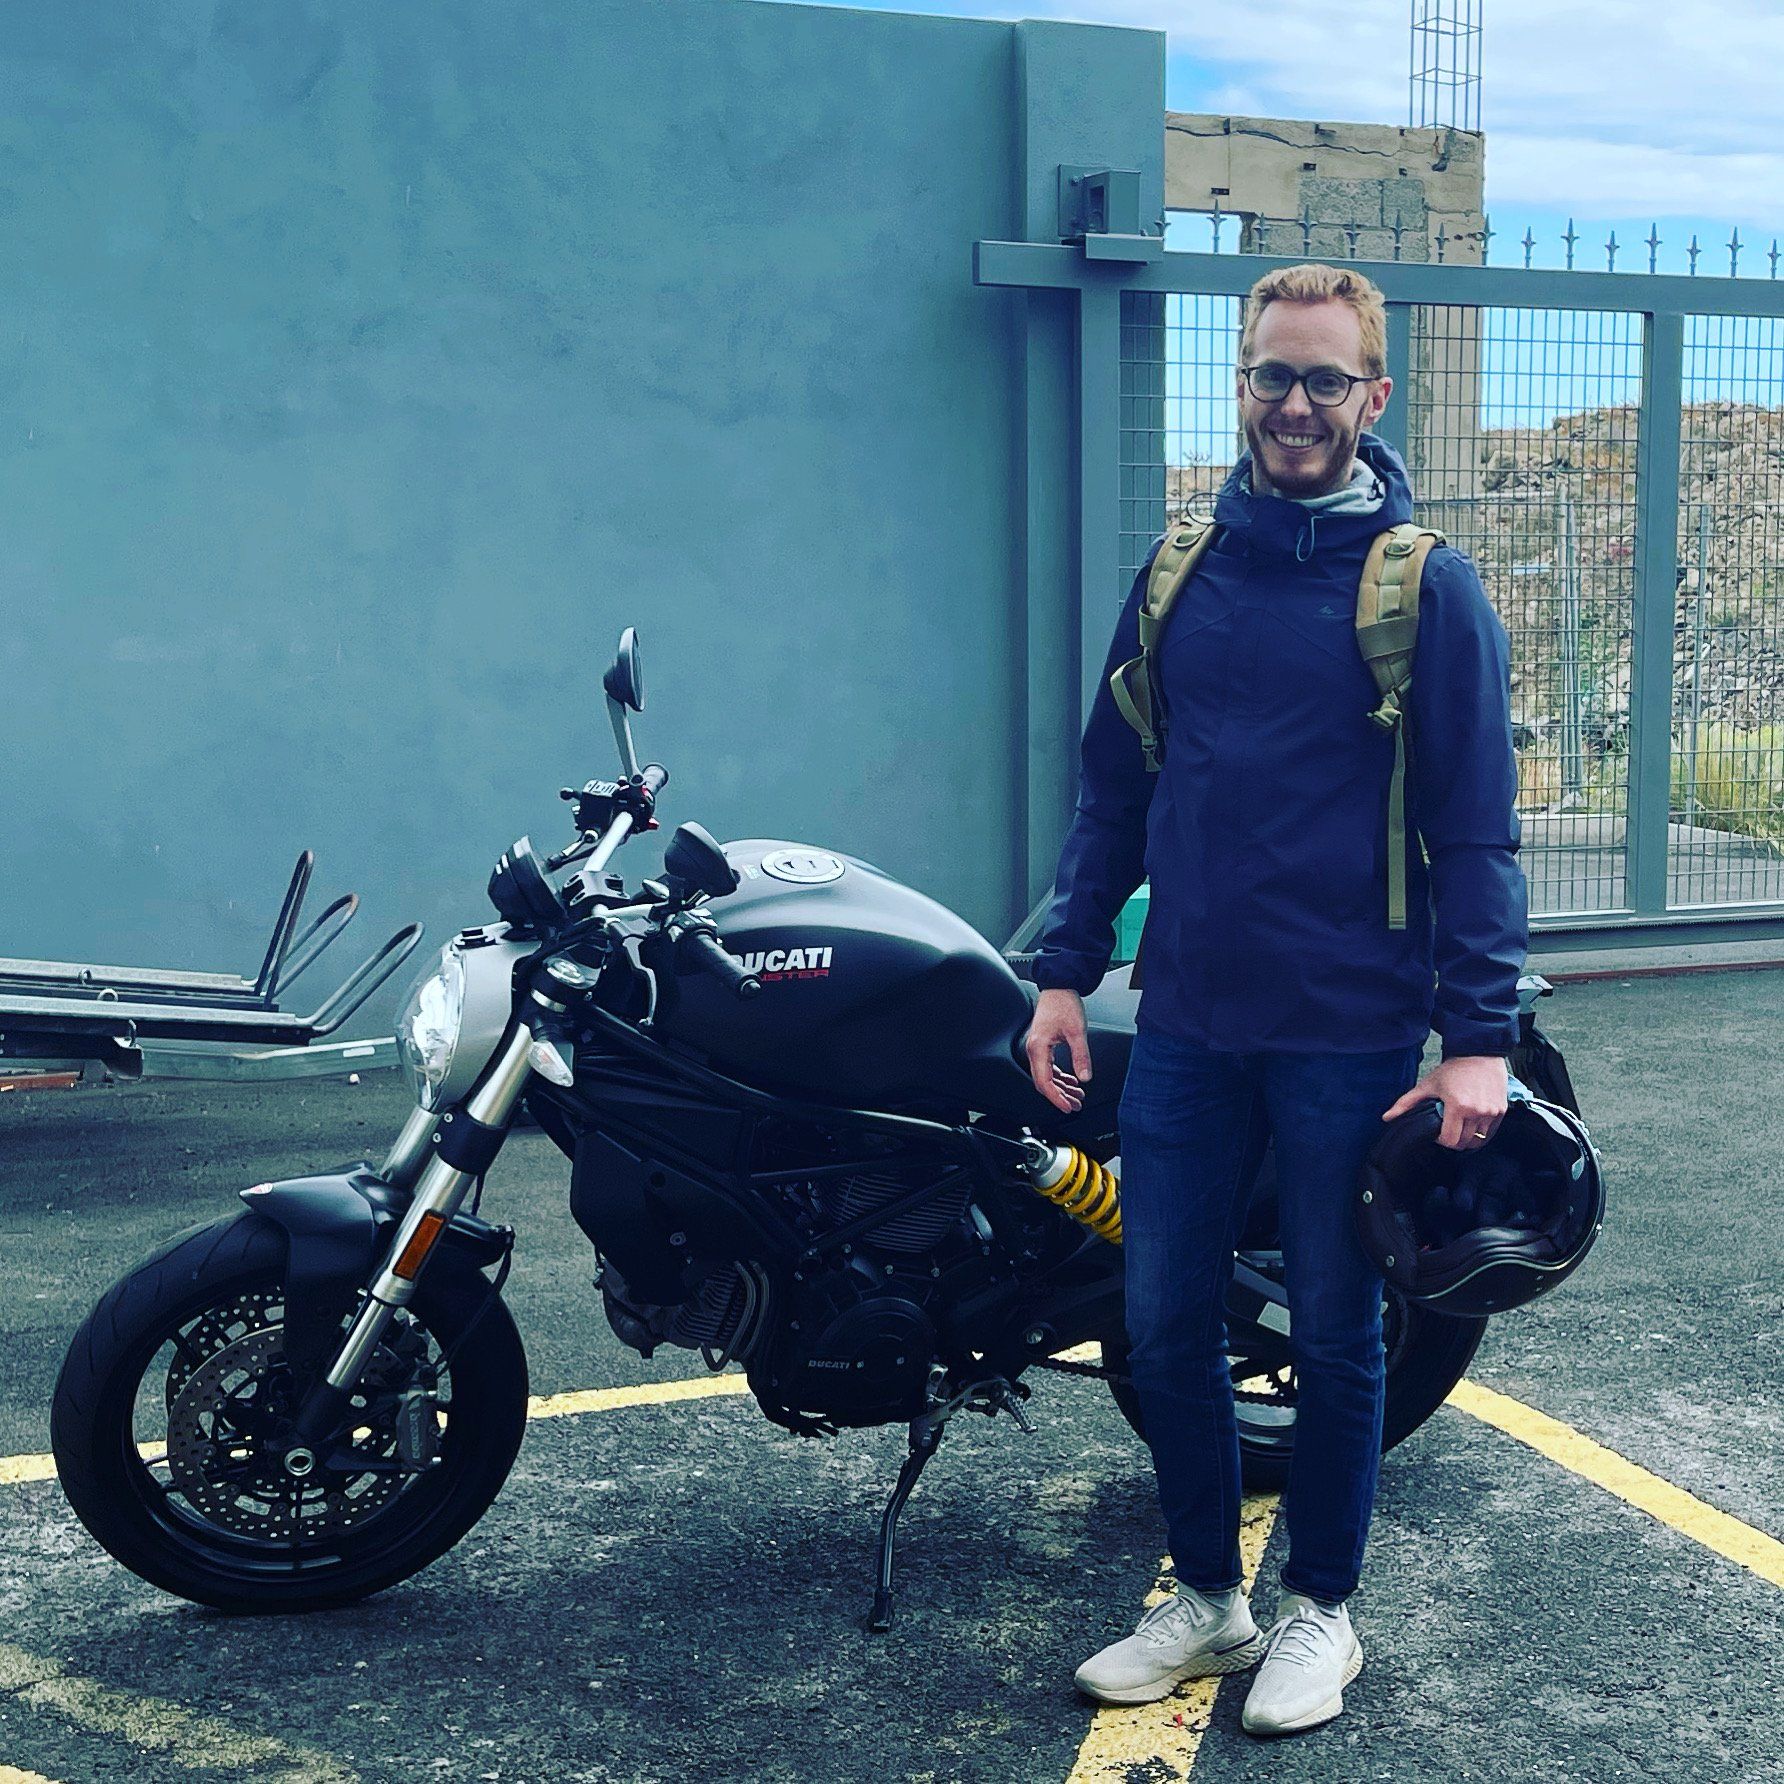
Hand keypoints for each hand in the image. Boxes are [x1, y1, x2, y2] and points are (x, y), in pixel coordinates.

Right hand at [1023, 988, 1091, 1112]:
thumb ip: (1081, 1056)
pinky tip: (1071, 1080)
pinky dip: (1059, 1077)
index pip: (1045, 1082)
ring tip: (1077, 1095)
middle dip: (1060, 1096)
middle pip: (1044, 1082)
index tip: (1067, 1107)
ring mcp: (1037, 1047)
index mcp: (1039, 1048)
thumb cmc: (1064, 1004)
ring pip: (1046, 1076)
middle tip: (1075, 1105)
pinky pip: (1049, 1067)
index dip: (1056, 1098)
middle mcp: (1034, 1050)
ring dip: (1061, 1087)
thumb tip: (1085, 1077)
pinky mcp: (1043, 1044)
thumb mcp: (1078, 1031)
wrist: (1059, 986)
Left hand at [1381, 1055, 1507, 1150]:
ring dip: (1468, 1137)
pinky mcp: (1501, 1111)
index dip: (1441, 1140)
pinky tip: (1472, 1122)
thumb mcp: (1427, 1085)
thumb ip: (1406, 1103)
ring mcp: (1491, 1112)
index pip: (1450, 1140)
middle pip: (1464, 1143)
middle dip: (1454, 1140)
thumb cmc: (1452, 1069)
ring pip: (1479, 1140)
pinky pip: (1491, 1132)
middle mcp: (1477, 1112)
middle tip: (1448, 1129)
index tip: (1437, 1131)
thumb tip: (1387, 1117)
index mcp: (1458, 1107)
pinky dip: (1481, 1132)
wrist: (1479, 1053)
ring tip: (1460, 1125)